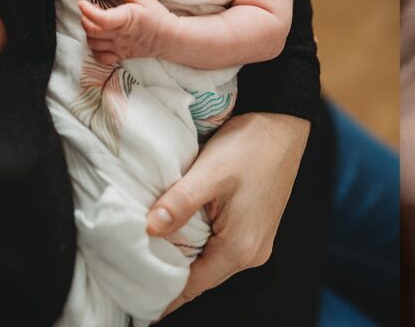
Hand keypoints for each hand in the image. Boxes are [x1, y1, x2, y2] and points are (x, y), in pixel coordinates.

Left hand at [79, 0, 174, 64]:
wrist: (170, 37)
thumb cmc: (158, 17)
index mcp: (126, 20)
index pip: (101, 19)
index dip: (87, 11)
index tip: (83, 3)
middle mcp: (120, 36)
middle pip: (92, 31)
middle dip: (85, 19)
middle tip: (89, 11)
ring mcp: (120, 47)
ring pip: (93, 44)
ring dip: (88, 33)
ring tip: (94, 24)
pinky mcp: (121, 55)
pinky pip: (101, 58)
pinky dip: (95, 50)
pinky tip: (98, 41)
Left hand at [148, 112, 309, 318]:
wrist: (282, 124)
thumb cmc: (251, 145)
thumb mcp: (211, 172)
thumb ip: (179, 203)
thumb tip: (149, 229)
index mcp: (240, 248)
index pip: (191, 286)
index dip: (160, 290)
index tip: (132, 287)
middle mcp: (252, 253)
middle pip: (201, 277)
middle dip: (169, 273)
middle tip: (134, 264)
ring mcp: (257, 242)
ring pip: (210, 262)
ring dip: (184, 256)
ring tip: (153, 244)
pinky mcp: (256, 228)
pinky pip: (221, 247)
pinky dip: (199, 243)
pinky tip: (181, 229)